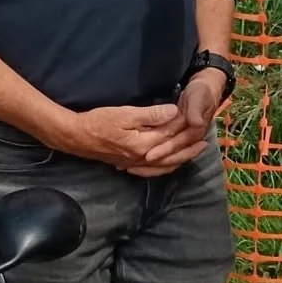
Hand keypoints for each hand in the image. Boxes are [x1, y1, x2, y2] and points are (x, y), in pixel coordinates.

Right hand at [56, 104, 187, 172]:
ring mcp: (135, 164)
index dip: (185, 127)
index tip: (197, 119)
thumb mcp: (125, 114)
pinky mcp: (129, 165)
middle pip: (173, 155)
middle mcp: (143, 158)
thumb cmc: (98, 121)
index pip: (171, 136)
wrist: (76, 137)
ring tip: (194, 152)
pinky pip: (154, 171)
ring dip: (181, 159)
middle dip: (190, 148)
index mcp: (144, 144)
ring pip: (165, 165)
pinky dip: (166, 167)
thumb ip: (151, 115)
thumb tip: (174, 112)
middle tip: (205, 142)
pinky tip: (169, 164)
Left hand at [132, 71, 228, 175]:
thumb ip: (196, 110)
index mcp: (196, 131)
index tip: (148, 156)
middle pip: (173, 153)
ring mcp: (186, 140)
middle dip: (155, 158)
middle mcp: (192, 140)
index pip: (179, 144)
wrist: (206, 90)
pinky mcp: (181, 138)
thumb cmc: (201, 93)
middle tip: (136, 165)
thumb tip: (195, 123)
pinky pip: (169, 152)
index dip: (165, 150)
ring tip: (136, 167)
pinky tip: (144, 160)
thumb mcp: (199, 98)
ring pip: (170, 156)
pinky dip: (157, 157)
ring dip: (155, 162)